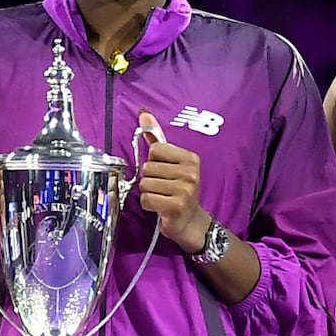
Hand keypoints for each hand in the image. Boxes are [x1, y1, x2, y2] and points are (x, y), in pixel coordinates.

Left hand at [136, 109, 211, 251]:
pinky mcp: (177, 206)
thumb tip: (143, 114)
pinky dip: (148, 205)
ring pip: (145, 184)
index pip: (155, 150)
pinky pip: (146, 199)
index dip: (154, 162)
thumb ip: (157, 139)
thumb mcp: (171, 163)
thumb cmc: (178, 190)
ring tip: (162, 197)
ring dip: (148, 193)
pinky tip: (160, 207)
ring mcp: (186, 190)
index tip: (165, 173)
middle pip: (148, 168)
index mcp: (191, 158)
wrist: (190, 221)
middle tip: (163, 188)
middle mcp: (191, 172)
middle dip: (150, 179)